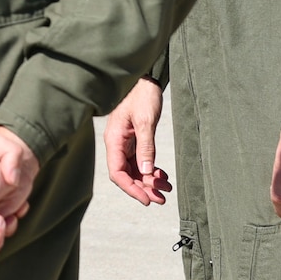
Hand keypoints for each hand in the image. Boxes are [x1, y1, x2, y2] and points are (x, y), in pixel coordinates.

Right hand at [105, 77, 170, 206]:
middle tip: (161, 198)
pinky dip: (151, 170)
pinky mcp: (134, 141)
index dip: (131, 188)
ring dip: (149, 181)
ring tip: (166, 189)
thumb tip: (146, 173)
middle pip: (126, 174)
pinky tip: (163, 175)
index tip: (146, 199)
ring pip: (134, 170)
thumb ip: (146, 147)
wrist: (146, 80)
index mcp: (114, 139)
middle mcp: (117, 144)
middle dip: (143, 188)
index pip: (117, 172)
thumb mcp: (146, 121)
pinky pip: (140, 162)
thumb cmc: (143, 96)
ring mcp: (125, 143)